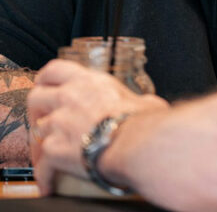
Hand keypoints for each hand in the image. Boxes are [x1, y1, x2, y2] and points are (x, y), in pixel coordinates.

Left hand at [27, 59, 167, 194]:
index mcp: (90, 82)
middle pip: (36, 96)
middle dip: (37, 109)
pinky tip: (50, 182)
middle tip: (45, 118)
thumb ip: (136, 99)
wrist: (134, 143)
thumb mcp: (144, 100)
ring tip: (53, 152)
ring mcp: (58, 123)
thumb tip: (146, 104)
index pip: (55, 69)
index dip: (45, 78)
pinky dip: (45, 174)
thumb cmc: (141, 121)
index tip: (45, 85)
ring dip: (45, 140)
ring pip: (37, 130)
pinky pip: (42, 164)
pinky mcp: (53, 149)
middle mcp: (69, 97)